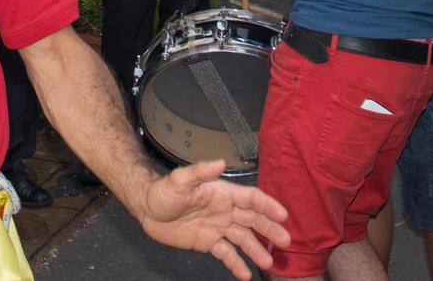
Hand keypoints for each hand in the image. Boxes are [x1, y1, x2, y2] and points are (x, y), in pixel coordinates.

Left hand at [136, 160, 290, 280]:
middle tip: (286, 241)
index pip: (251, 198)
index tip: (283, 215)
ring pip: (243, 239)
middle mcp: (225, 210)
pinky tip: (244, 275)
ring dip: (256, 250)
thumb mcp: (179, 180)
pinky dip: (236, 264)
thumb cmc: (163, 191)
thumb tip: (220, 163)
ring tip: (268, 263)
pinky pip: (226, 254)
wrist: (147, 210)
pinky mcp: (208, 242)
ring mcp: (218, 227)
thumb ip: (200, 172)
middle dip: (270, 229)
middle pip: (253, 220)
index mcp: (222, 193)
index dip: (267, 205)